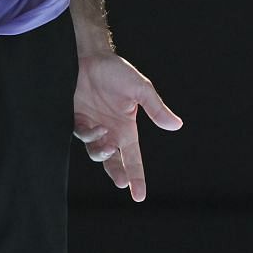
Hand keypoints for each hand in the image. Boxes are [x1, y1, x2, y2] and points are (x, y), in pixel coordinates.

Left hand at [73, 54, 182, 202]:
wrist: (90, 56)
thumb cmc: (117, 71)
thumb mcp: (141, 89)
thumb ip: (156, 109)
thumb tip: (176, 126)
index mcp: (127, 129)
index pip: (133, 160)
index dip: (137, 178)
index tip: (139, 196)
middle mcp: (110, 132)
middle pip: (114, 163)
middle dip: (117, 174)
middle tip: (120, 182)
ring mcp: (93, 128)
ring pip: (96, 153)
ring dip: (103, 152)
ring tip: (108, 143)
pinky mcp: (76, 120)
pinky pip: (82, 136)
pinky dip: (89, 136)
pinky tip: (96, 127)